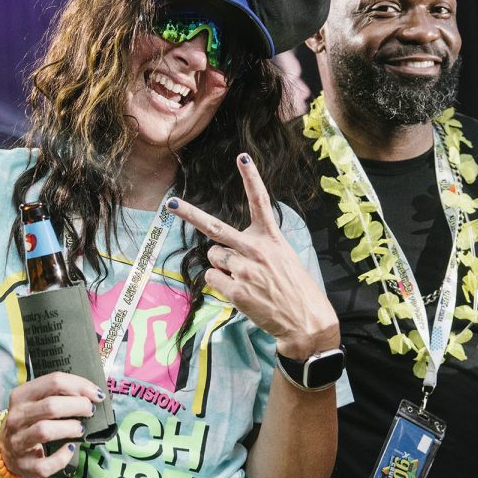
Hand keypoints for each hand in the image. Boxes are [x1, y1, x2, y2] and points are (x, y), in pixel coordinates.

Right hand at [0, 373, 103, 477]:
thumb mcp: (36, 401)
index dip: (80, 386)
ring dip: (70, 428)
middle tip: (90, 410)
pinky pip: (46, 464)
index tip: (96, 394)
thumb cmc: (29, 420)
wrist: (4, 449)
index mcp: (21, 396)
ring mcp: (18, 442)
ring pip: (45, 430)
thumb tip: (92, 393)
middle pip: (51, 405)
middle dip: (78, 406)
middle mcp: (17, 417)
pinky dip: (62, 457)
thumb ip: (58, 394)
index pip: (53, 381)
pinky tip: (70, 449)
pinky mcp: (24, 465)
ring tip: (81, 428)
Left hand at [164, 153, 337, 360]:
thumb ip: (256, 248)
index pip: (260, 201)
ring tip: (244, 278)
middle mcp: (256, 250)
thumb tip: (222, 252)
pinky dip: (221, 284)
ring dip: (222, 266)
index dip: (251, 177)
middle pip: (215, 228)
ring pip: (213, 257)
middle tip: (171, 204)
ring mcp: (245, 270)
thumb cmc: (295, 289)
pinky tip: (240, 292)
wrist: (306, 321)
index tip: (242, 156)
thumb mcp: (283, 258)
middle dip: (190, 214)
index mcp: (271, 238)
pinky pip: (212, 278)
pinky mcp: (237, 290)